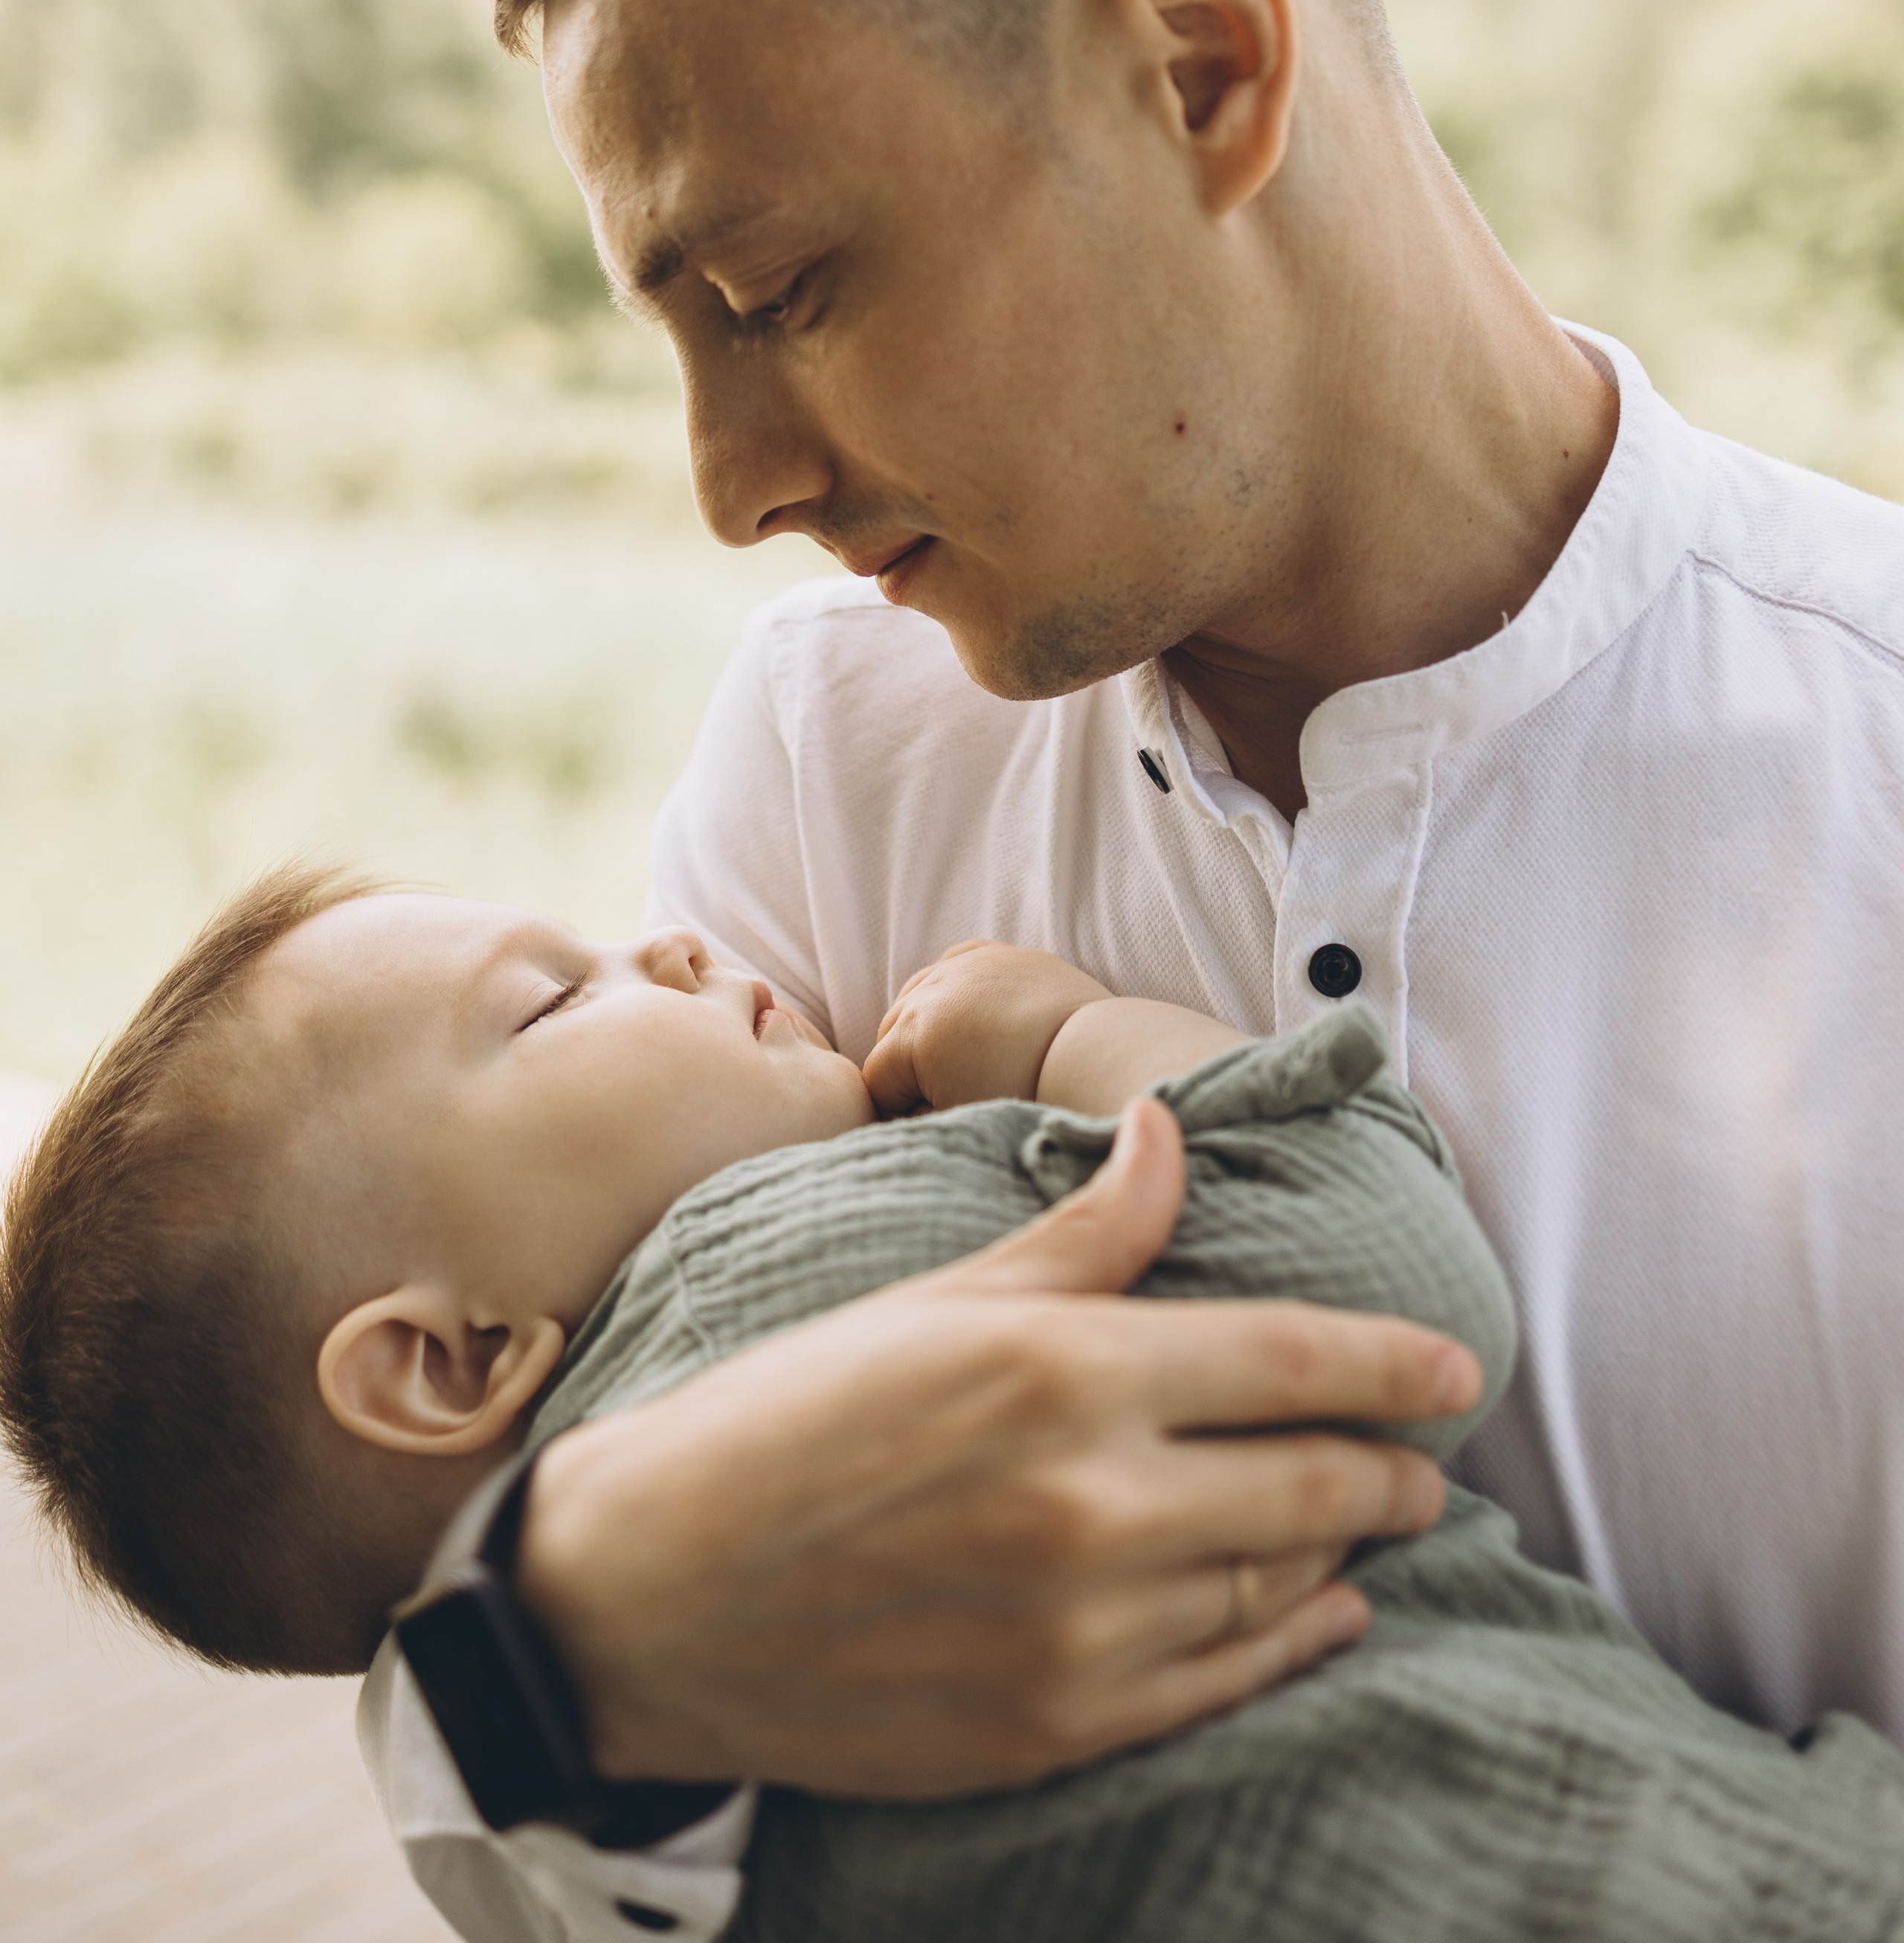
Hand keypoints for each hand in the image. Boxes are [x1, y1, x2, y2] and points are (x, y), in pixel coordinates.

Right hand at [514, 1095, 1480, 1796]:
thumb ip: (1084, 1230)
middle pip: (1313, 1485)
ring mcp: (1080, 1630)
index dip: (1394, 1362)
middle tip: (1426, 1457)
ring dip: (1342, 1553)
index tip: (1458, 1368)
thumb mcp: (940, 1299)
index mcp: (1063, 1371)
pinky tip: (1322, 1617)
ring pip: (1279, 1589)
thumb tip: (1170, 1130)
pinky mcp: (1056, 1726)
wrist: (654, 1592)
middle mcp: (1090, 1503)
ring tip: (1364, 1524)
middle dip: (1392, 1469)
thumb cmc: (793, 1416)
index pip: (1290, 1361)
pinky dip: (1295, 1646)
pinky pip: (1224, 1685)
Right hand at [864, 938, 1111, 1112]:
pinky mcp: (996, 953)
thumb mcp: (960, 1121)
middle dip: (908, 1068)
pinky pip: (953, 966)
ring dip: (928, 1027)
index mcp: (912, 1034)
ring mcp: (965, 964)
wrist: (1095, 1059)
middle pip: (891, 1035)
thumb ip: (918, 1123)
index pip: (876, 1082)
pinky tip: (968, 1016)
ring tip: (958, 1061)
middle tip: (944, 1099)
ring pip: (918, 996)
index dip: (896, 1113)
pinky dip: (952, 991)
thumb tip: (908, 1120)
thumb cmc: (1030, 1097)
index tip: (926, 1127)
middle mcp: (931, 989)